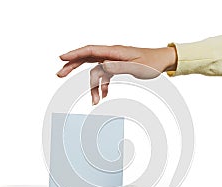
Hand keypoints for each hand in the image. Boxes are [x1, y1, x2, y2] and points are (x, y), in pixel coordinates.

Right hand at [57, 45, 176, 104]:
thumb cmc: (152, 63)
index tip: (61, 59)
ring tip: (94, 101)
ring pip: (95, 70)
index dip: (74, 54)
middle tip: (59, 74)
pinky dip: (103, 86)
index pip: (90, 51)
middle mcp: (111, 54)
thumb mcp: (137, 67)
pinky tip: (104, 96)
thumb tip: (101, 66)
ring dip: (93, 86)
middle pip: (87, 58)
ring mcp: (113, 60)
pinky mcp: (117, 66)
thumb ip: (119, 67)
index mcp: (114, 51)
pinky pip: (104, 75)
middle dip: (72, 66)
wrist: (162, 61)